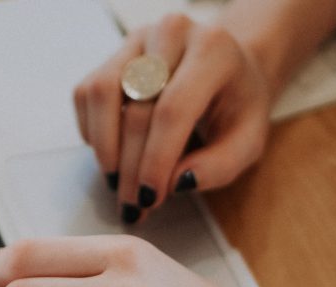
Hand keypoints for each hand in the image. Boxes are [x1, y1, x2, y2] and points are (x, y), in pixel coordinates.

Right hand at [73, 14, 270, 222]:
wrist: (228, 68)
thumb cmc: (237, 106)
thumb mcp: (248, 141)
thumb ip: (220, 166)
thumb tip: (177, 183)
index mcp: (213, 50)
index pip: (173, 108)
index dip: (156, 159)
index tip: (150, 198)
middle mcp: (172, 33)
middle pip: (136, 107)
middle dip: (131, 166)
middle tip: (133, 204)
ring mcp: (138, 39)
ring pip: (101, 93)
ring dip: (104, 147)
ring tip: (117, 182)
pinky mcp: (113, 53)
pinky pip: (87, 93)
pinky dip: (93, 131)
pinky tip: (113, 154)